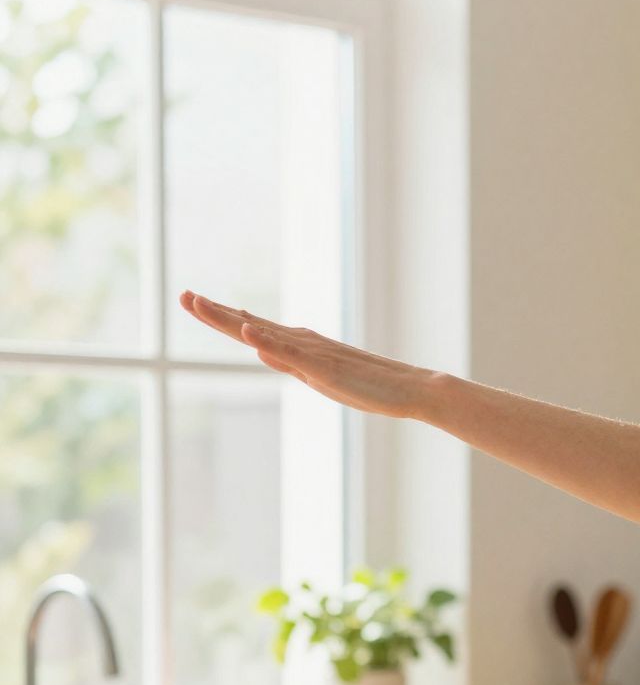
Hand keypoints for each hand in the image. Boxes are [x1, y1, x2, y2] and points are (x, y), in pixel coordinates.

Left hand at [180, 292, 435, 418]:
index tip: (195, 301)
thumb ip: (291, 363)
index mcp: (301, 348)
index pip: (253, 328)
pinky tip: (246, 330)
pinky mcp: (325, 367)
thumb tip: (259, 350)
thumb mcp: (322, 379)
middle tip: (183, 295)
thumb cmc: (373, 389)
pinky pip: (292, 352)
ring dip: (228, 318)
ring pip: (262, 332)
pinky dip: (267, 339)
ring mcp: (312, 353)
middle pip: (249, 324)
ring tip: (198, 304)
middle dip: (213, 312)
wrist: (412, 389)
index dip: (222, 316)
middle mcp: (302, 343)